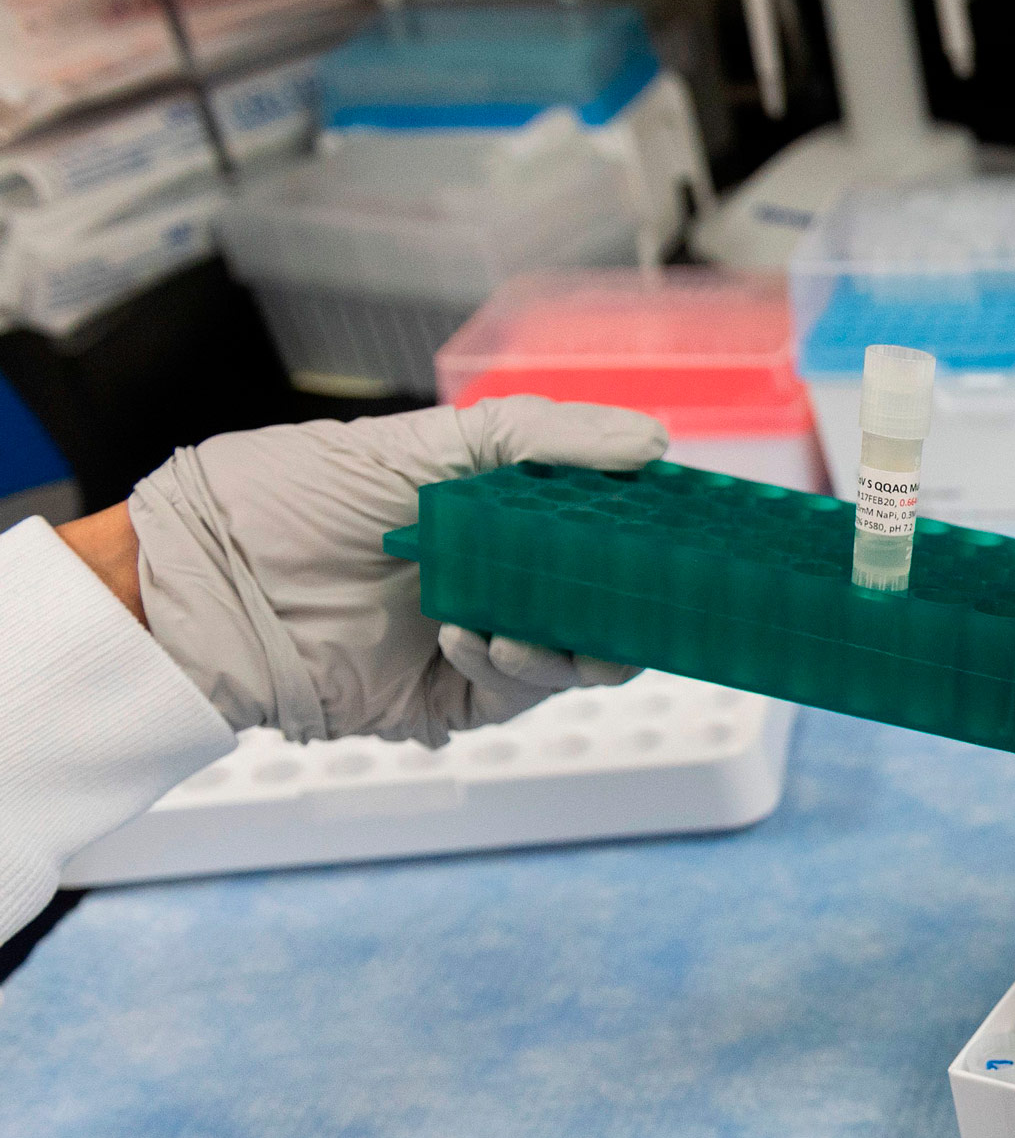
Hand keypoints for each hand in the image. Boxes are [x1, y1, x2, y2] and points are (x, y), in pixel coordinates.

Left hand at [121, 398, 666, 744]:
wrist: (206, 581)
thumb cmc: (290, 497)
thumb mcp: (422, 443)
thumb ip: (540, 438)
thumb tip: (652, 439)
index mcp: (499, 514)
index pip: (599, 526)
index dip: (645, 528)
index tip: (684, 524)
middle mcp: (500, 577)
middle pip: (609, 601)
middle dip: (634, 599)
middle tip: (644, 587)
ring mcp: (482, 638)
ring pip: (582, 656)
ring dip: (571, 640)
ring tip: (524, 619)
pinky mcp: (452, 699)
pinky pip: (520, 693)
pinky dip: (511, 665)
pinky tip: (469, 636)